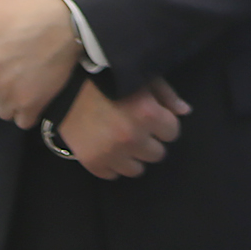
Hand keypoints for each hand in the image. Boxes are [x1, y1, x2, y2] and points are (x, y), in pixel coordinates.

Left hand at [0, 0, 82, 124]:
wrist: (64, 23)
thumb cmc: (23, 13)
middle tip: (10, 70)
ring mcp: (11, 97)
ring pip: (1, 111)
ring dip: (9, 101)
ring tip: (22, 81)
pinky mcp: (32, 106)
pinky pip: (21, 121)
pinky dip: (26, 112)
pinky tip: (33, 94)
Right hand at [57, 77, 190, 178]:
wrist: (65, 81)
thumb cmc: (108, 74)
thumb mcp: (142, 76)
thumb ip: (167, 95)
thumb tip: (185, 112)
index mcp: (149, 114)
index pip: (172, 132)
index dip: (163, 123)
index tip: (153, 117)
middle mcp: (132, 137)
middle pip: (157, 154)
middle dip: (150, 140)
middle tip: (137, 128)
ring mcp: (111, 152)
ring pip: (136, 170)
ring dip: (133, 156)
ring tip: (122, 140)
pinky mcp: (91, 161)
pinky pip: (112, 175)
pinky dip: (112, 164)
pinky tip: (106, 147)